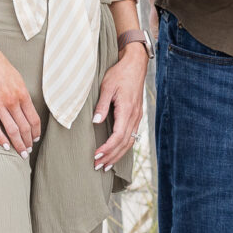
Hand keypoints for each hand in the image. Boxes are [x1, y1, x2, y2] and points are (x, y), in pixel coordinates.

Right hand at [0, 36, 40, 154]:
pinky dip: (0, 138)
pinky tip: (4, 146)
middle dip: (27, 142)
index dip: (36, 132)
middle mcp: (12, 100)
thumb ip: (21, 94)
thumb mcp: (16, 78)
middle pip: (24, 127)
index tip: (35, 139)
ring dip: (17, 144)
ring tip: (19, 153)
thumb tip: (26, 107)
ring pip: (12, 129)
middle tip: (27, 152)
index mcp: (22, 93)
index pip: (34, 119)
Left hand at [91, 45, 147, 167]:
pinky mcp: (137, 116)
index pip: (118, 136)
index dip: (107, 148)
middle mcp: (134, 116)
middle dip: (111, 157)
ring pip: (129, 142)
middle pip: (124, 143)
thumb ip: (101, 105)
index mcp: (127, 110)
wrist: (135, 65)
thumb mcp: (107, 86)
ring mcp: (137, 117)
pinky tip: (116, 153)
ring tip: (106, 166)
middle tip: (98, 167)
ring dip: (118, 155)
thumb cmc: (119, 74)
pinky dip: (123, 148)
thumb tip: (95, 121)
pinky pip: (132, 136)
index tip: (96, 156)